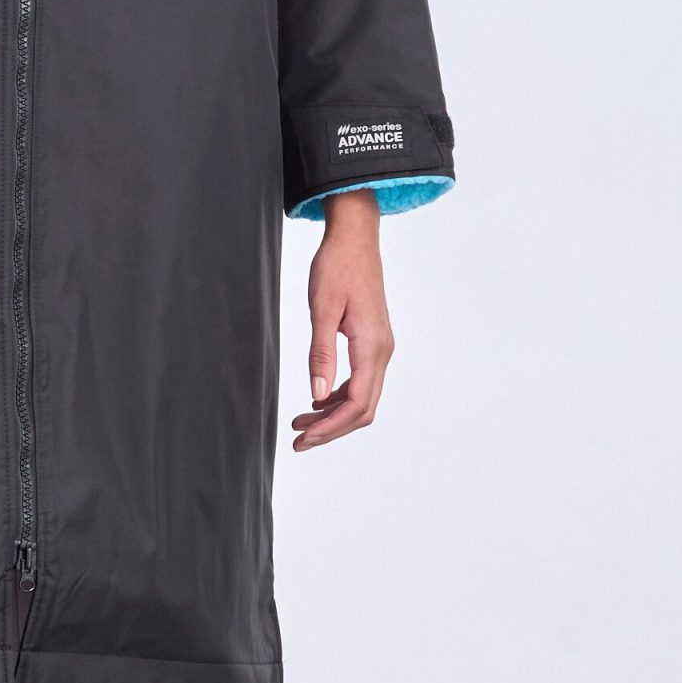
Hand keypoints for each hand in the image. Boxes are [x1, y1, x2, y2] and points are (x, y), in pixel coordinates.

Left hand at [290, 190, 391, 451]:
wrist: (355, 240)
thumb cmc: (337, 267)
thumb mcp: (322, 310)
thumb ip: (321, 354)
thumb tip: (316, 394)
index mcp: (372, 346)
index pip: (355, 404)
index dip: (330, 427)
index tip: (304, 439)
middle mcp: (382, 352)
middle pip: (362, 409)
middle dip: (331, 430)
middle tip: (299, 442)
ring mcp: (380, 349)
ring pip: (362, 398)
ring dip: (333, 416)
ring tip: (300, 425)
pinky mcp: (372, 343)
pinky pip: (360, 382)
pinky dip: (338, 398)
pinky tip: (315, 401)